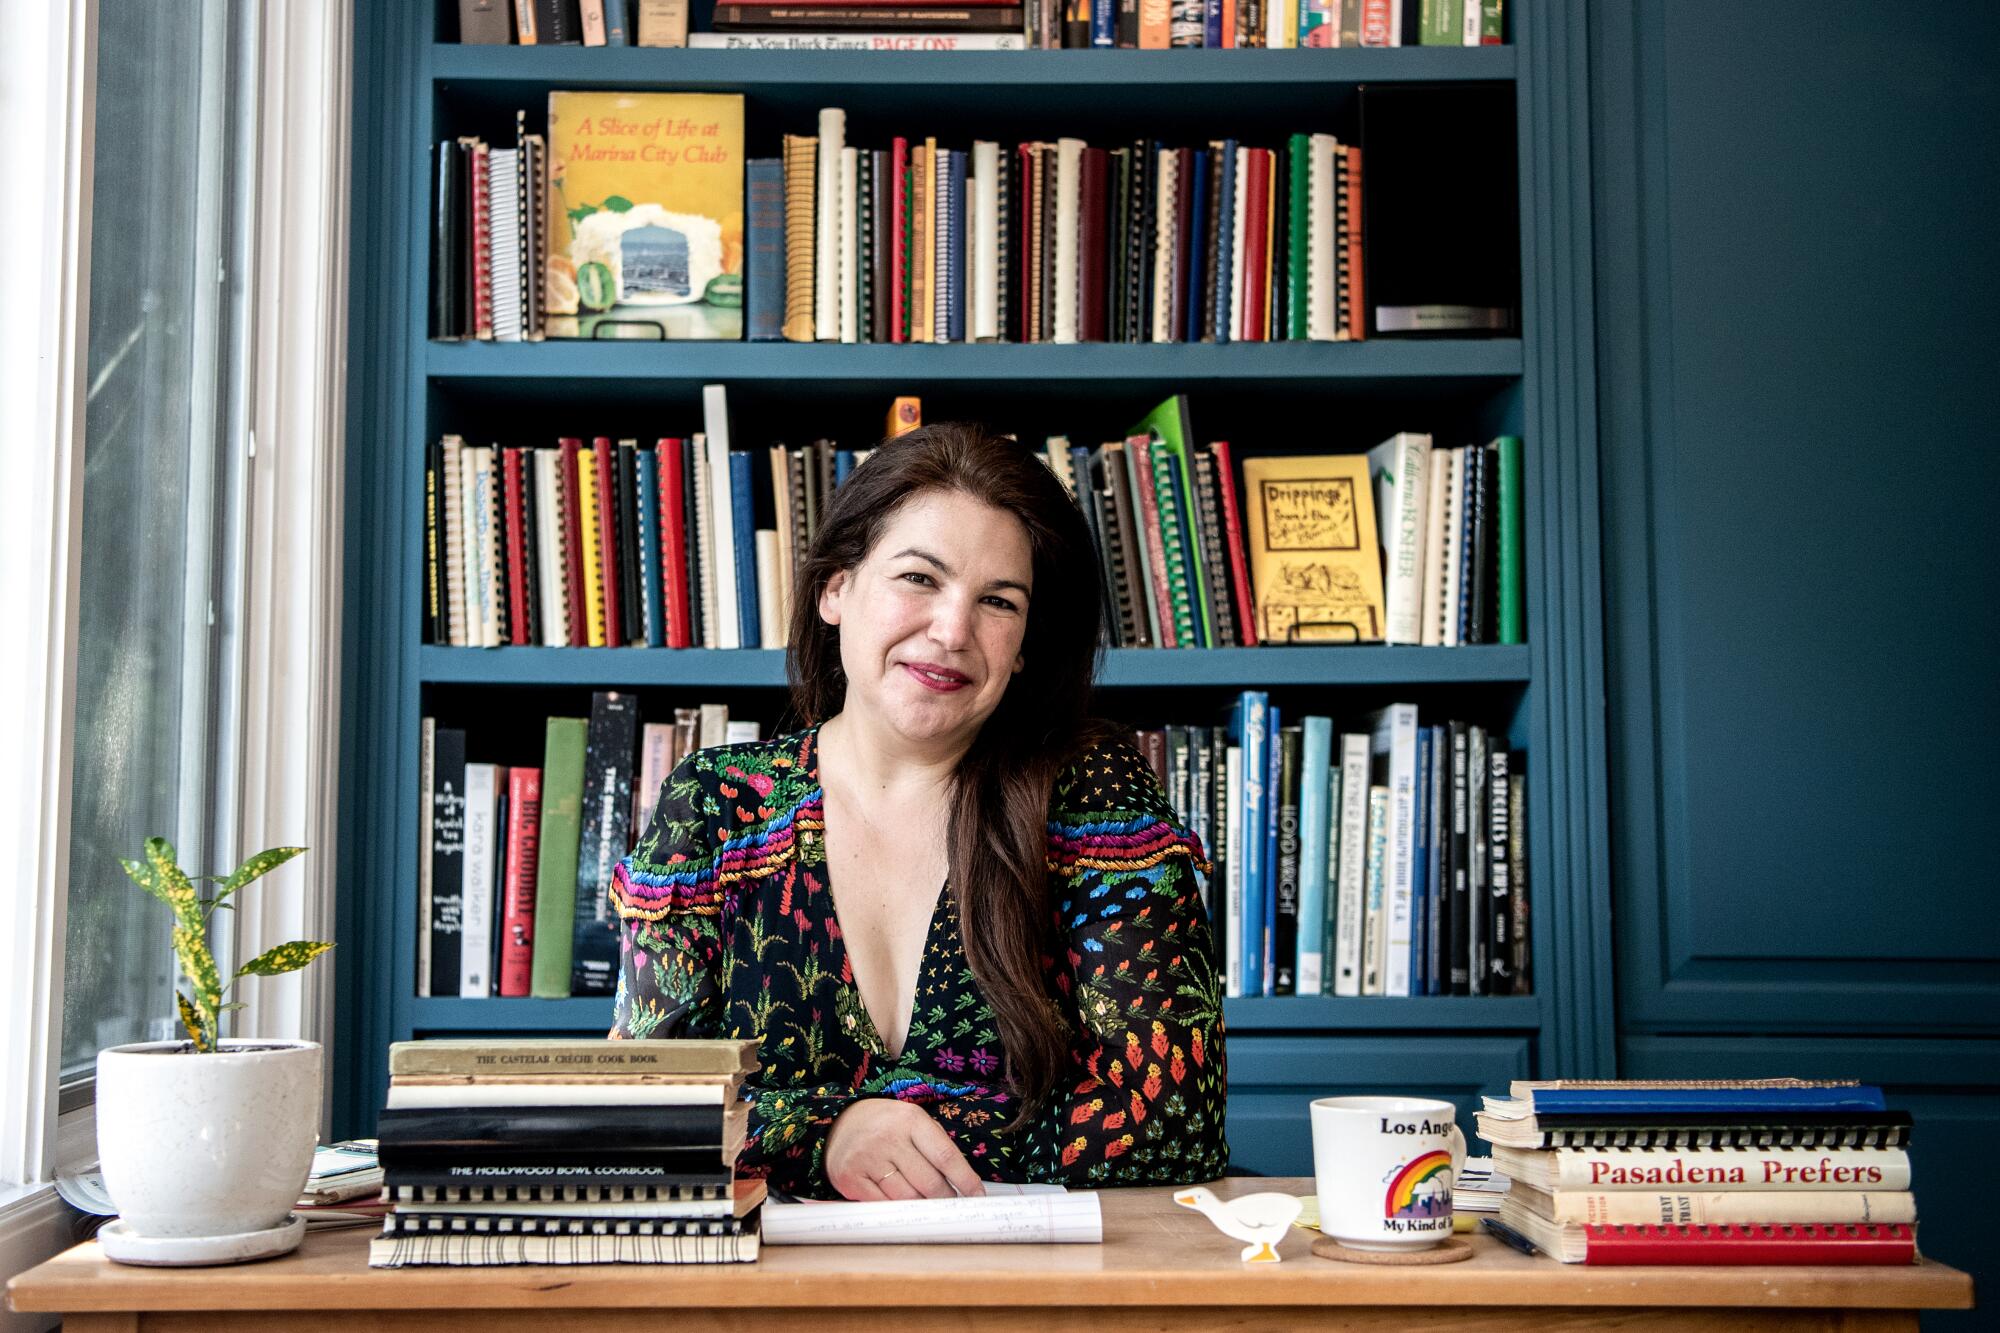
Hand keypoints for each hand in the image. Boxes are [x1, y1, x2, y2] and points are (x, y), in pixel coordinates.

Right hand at [824, 1097, 986, 1200]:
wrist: (840, 1122)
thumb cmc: (886, 1126)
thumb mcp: (913, 1122)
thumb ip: (936, 1147)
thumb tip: (963, 1183)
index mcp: (910, 1120)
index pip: (945, 1156)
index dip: (965, 1180)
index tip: (977, 1196)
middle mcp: (888, 1138)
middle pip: (929, 1183)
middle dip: (945, 1198)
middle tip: (952, 1204)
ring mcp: (867, 1159)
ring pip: (907, 1198)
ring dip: (922, 1206)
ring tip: (926, 1203)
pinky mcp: (850, 1179)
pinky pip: (882, 1204)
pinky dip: (896, 1208)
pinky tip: (900, 1203)